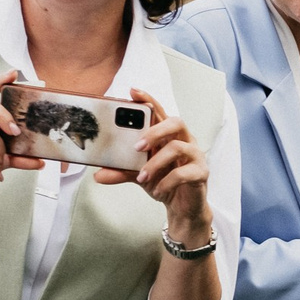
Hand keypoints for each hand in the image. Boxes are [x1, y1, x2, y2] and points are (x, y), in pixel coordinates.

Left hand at [93, 89, 210, 245]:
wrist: (182, 207)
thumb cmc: (164, 182)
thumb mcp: (138, 175)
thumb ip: (121, 171)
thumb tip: (98, 175)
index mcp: (168, 135)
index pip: (160, 112)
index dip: (149, 99)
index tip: (132, 92)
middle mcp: (185, 140)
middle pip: (176, 122)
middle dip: (155, 130)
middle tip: (137, 145)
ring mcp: (195, 156)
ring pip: (179, 147)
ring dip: (156, 162)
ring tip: (142, 176)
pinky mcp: (201, 173)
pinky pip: (184, 173)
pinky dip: (167, 181)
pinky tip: (157, 189)